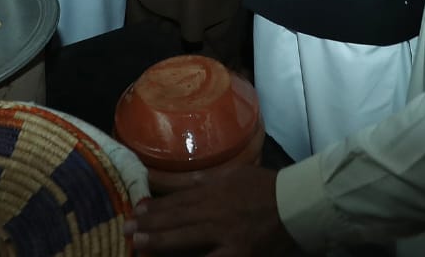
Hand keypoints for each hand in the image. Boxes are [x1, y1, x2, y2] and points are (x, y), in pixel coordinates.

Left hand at [126, 166, 296, 255]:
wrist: (297, 204)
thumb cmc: (268, 188)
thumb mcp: (236, 175)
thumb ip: (210, 180)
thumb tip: (189, 181)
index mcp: (214, 190)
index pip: (179, 199)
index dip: (156, 206)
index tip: (136, 208)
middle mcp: (214, 211)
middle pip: (176, 218)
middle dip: (150, 224)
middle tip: (127, 228)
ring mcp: (224, 234)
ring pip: (185, 238)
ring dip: (159, 241)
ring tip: (137, 244)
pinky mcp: (237, 254)